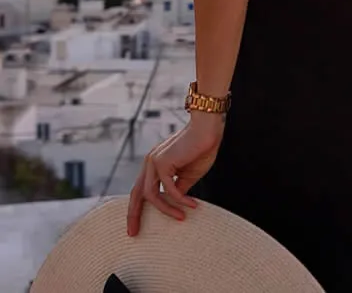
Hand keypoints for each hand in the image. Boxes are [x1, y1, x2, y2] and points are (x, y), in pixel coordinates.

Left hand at [127, 112, 221, 235]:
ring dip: (166, 209)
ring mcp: (153, 162)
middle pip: (135, 194)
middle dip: (133, 215)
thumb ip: (179, 187)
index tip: (138, 225)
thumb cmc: (202, 148)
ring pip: (151, 194)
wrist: (209, 129)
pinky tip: (192, 204)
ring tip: (181, 217)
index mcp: (154, 164)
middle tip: (133, 233)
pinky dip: (180, 199)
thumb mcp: (189, 174)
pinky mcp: (162, 162)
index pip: (140, 189)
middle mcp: (149, 163)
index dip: (138, 208)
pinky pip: (169, 188)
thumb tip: (174, 203)